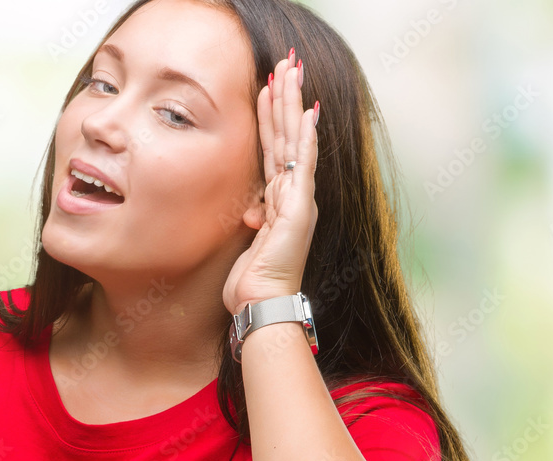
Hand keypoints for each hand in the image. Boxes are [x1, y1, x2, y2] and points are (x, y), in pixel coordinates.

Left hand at [222, 48, 319, 316]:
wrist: (262, 305)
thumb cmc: (250, 282)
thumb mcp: (245, 241)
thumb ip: (249, 218)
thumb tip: (248, 209)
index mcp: (278, 200)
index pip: (273, 148)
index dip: (270, 117)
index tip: (266, 87)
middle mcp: (292, 195)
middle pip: (287, 136)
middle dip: (285, 98)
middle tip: (285, 63)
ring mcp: (299, 200)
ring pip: (294, 141)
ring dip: (292, 104)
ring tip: (292, 71)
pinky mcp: (300, 209)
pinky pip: (302, 165)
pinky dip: (304, 137)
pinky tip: (306, 112)